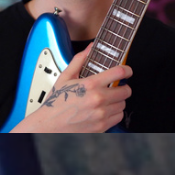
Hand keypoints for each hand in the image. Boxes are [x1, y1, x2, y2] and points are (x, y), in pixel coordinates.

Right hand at [10, 43, 131, 132]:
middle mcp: (98, 99)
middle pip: (126, 90)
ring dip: (117, 102)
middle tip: (114, 88)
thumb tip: (90, 48)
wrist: (47, 127)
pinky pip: (118, 117)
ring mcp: (100, 114)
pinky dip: (114, 114)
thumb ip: (79, 60)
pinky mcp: (101, 127)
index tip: (127, 71)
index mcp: (90, 85)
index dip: (127, 70)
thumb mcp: (64, 78)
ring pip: (123, 104)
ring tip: (106, 101)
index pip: (119, 73)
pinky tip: (104, 111)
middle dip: (122, 88)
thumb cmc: (55, 103)